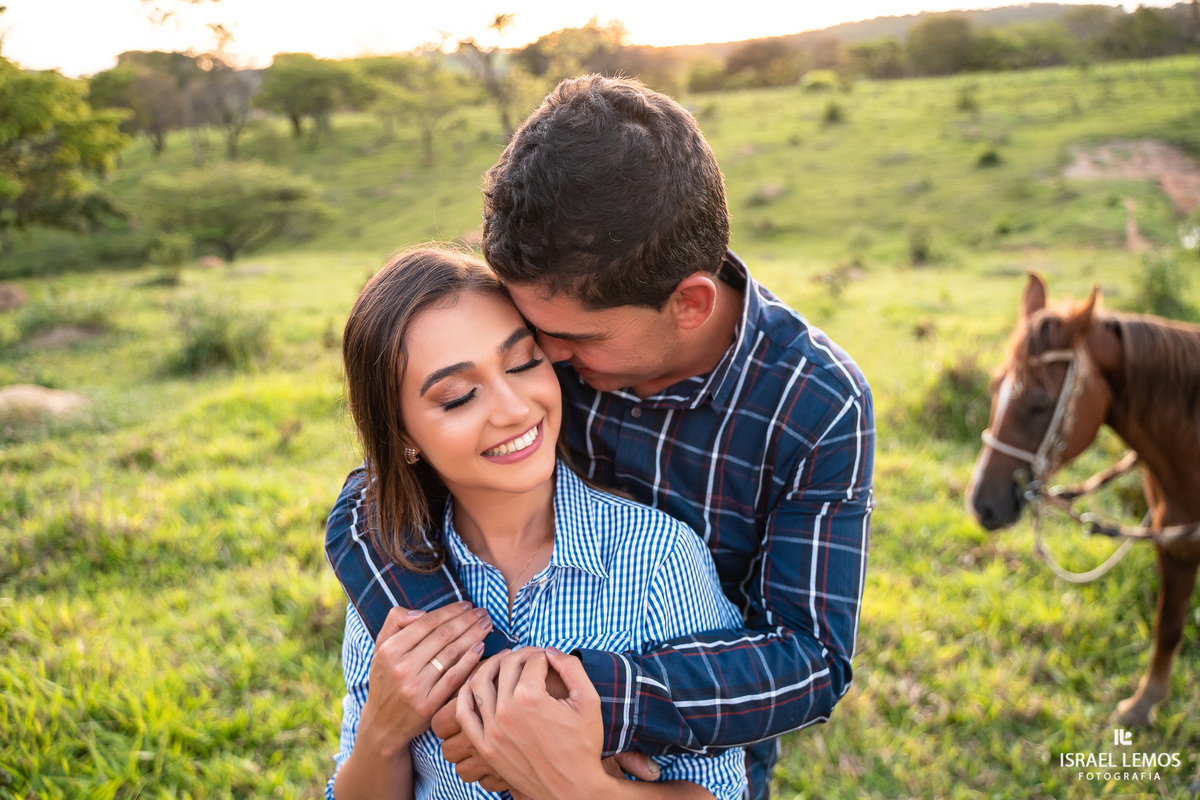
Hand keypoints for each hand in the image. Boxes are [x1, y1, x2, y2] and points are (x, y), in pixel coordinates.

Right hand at [355, 602, 491, 760]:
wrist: (381, 725)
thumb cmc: (386, 680)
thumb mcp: (379, 649)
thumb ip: (394, 623)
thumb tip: (420, 611)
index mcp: (389, 650)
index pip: (426, 623)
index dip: (450, 611)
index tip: (466, 604)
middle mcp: (401, 667)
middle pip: (442, 636)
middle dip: (467, 620)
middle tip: (483, 612)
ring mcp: (415, 688)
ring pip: (451, 654)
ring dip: (473, 635)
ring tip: (486, 625)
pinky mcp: (428, 706)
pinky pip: (454, 678)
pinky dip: (470, 661)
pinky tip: (481, 648)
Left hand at [457, 647, 609, 797]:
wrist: (572, 787)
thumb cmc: (583, 745)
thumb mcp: (588, 701)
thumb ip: (571, 667)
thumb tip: (550, 650)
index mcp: (531, 697)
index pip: (532, 659)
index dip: (544, 654)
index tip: (550, 658)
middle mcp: (506, 711)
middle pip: (507, 666)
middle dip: (521, 655)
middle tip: (532, 658)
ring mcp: (492, 730)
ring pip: (479, 682)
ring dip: (491, 665)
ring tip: (504, 663)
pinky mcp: (485, 746)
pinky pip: (463, 713)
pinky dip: (465, 693)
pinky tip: (476, 684)